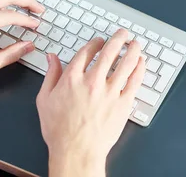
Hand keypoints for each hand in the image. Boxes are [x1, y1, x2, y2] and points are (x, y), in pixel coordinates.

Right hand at [36, 29, 145, 176]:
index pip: (87, 52)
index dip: (95, 43)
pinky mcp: (123, 103)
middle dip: (118, 39)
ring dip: (132, 50)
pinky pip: (135, 81)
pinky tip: (141, 62)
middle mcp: (92, 81)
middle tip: (123, 34)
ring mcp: (110, 92)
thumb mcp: (44, 100)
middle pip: (109, 52)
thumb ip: (51, 75)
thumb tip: (52, 58)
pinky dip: (139, 68)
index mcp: (72, 78)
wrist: (76, 151)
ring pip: (125, 63)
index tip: (100, 41)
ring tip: (135, 43)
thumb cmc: (60, 130)